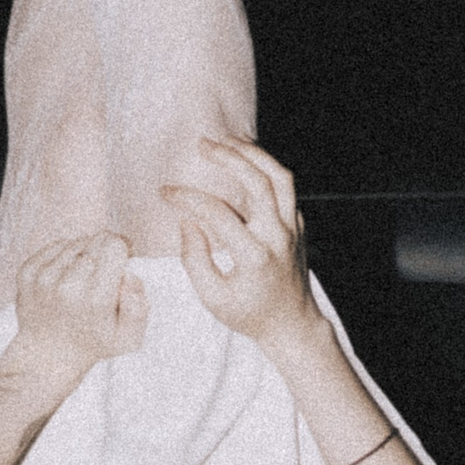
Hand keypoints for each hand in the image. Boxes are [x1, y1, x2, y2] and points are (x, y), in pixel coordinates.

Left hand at [12, 230, 146, 383]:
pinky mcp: (26, 272)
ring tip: (81, 280)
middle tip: (101, 275)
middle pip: (96, 239)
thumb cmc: (93, 342)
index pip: (114, 245)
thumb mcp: (128, 337)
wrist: (47, 356)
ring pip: (75, 242)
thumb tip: (128, 275)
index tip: (120, 264)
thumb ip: (139, 306)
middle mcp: (67, 286)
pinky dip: (63, 256)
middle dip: (104, 251)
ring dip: (83, 255)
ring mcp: (43, 278)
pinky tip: (64, 278)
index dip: (122, 250)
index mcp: (95, 299)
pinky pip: (54, 245)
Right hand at [161, 138, 317, 347]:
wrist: (292, 325)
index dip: (188, 198)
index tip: (166, 192)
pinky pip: (286, 187)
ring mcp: (293, 229)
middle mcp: (278, 237)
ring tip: (228, 139)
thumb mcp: (213, 298)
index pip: (217, 214)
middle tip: (203, 144)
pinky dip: (267, 167)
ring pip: (280, 177)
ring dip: (254, 154)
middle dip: (228, 158)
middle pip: (257, 183)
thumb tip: (186, 221)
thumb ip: (195, 259)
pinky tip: (246, 158)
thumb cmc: (249, 314)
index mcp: (255, 257)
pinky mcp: (298, 225)